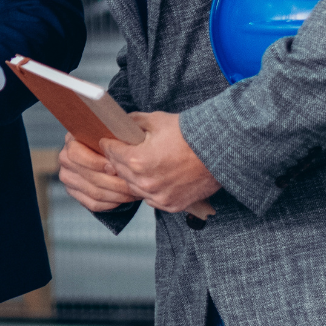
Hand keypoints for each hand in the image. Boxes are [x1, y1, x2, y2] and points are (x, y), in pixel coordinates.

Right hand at [57, 135, 141, 213]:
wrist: (110, 153)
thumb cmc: (115, 140)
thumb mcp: (114, 133)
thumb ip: (114, 138)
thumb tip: (120, 144)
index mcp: (72, 140)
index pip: (75, 154)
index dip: (95, 162)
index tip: (115, 166)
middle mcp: (65, 159)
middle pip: (88, 176)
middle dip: (114, 182)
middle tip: (132, 183)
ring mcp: (68, 177)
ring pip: (94, 192)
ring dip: (118, 194)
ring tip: (135, 191)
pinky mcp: (74, 192)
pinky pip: (94, 204)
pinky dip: (113, 203)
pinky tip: (126, 198)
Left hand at [103, 111, 219, 216]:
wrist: (219, 151)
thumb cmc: (190, 134)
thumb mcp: (157, 120)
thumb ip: (133, 122)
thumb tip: (120, 122)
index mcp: (138, 160)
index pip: (111, 153)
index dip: (107, 144)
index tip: (106, 141)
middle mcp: (145, 182)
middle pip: (119, 171)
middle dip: (118, 160)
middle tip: (119, 151)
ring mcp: (158, 196)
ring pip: (134, 188)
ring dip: (133, 177)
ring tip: (138, 165)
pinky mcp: (171, 205)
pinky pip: (151, 199)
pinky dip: (150, 190)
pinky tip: (154, 178)